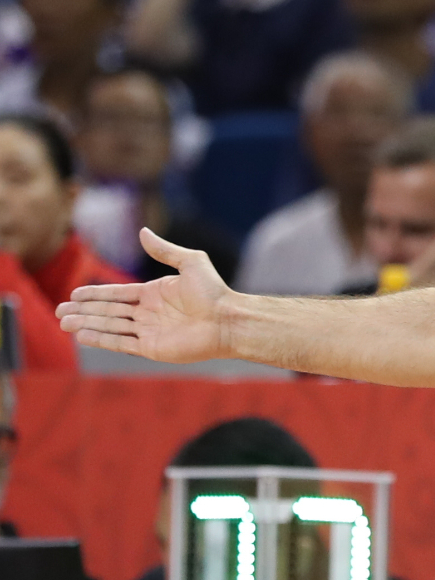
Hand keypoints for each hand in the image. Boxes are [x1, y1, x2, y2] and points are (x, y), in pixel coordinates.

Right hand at [56, 229, 232, 362]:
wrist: (229, 320)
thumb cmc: (214, 292)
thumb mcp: (190, 262)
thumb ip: (164, 250)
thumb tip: (142, 231)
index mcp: (154, 294)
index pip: (117, 294)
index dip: (95, 295)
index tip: (73, 295)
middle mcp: (149, 313)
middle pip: (109, 312)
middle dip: (84, 311)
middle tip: (59, 312)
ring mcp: (149, 332)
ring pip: (110, 327)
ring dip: (87, 325)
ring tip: (63, 323)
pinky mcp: (152, 348)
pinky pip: (121, 343)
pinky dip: (101, 339)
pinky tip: (82, 335)